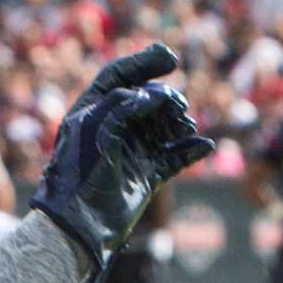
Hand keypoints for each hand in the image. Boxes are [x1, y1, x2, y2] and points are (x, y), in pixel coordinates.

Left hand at [31, 43, 214, 282]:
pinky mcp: (145, 177)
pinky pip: (174, 158)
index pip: (118, 77)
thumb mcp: (97, 125)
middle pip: (148, 100)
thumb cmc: (80, 172)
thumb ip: (127, 102)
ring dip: (179, 122)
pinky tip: (203, 146)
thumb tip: (157, 96)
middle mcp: (111, 130)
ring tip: (184, 126)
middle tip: (176, 108)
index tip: (170, 58)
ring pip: (163, 126)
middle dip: (166, 98)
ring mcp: (129, 153)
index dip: (144, 63)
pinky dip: (189, 150)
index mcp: (91, 113)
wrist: (79, 224)